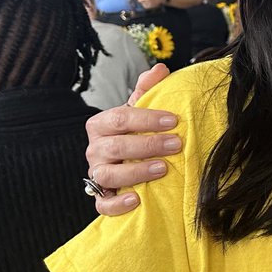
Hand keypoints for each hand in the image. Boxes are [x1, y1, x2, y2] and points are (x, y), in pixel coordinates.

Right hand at [85, 64, 175, 215]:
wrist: (128, 160)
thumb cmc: (135, 132)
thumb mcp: (141, 109)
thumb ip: (148, 90)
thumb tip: (160, 68)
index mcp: (101, 124)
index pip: (120, 118)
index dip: (147, 118)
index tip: (174, 119)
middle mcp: (95, 149)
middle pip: (116, 146)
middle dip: (148, 145)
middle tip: (177, 143)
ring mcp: (96, 174)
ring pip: (108, 175)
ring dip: (137, 172)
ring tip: (163, 168)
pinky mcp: (100, 196)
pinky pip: (103, 204)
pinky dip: (117, 204)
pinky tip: (137, 200)